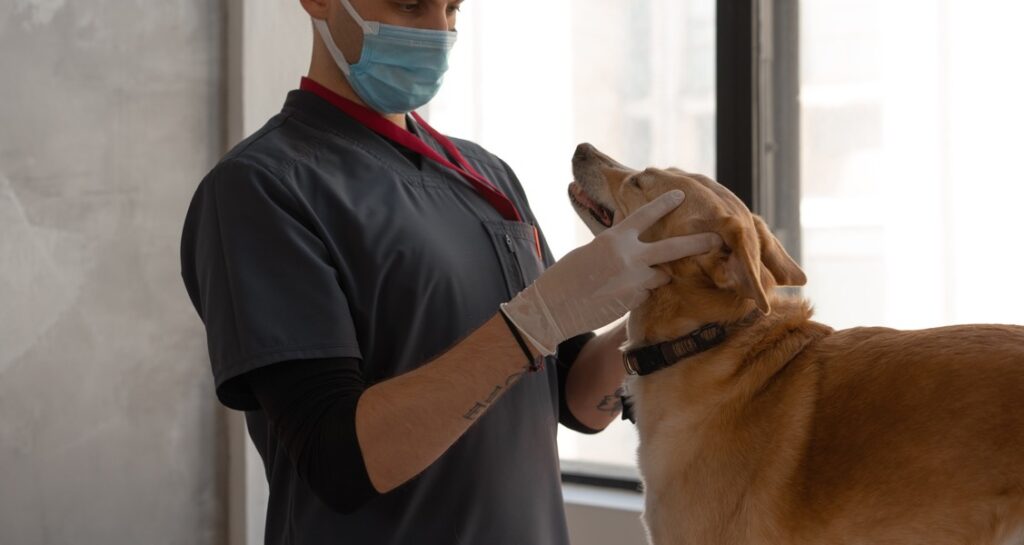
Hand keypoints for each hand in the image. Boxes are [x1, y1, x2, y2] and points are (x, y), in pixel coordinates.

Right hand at [500, 190, 721, 354]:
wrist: (554, 307)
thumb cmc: (566, 276)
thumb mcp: (591, 250)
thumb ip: (615, 244)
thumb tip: (629, 239)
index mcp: (615, 239)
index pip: (645, 215)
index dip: (665, 203)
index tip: (682, 195)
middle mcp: (629, 258)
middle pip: (673, 249)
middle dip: (698, 243)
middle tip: (718, 239)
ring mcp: (635, 282)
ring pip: (660, 274)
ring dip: (655, 274)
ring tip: (628, 279)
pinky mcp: (635, 301)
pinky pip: (646, 292)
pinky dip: (638, 292)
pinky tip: (616, 295)